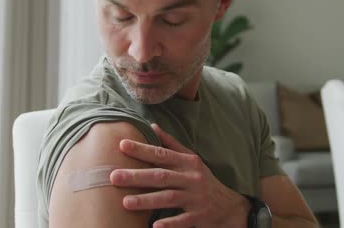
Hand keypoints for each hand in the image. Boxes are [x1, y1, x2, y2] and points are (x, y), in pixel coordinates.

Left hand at [110, 123, 250, 227]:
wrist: (230, 206)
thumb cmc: (203, 180)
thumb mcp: (191, 160)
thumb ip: (171, 145)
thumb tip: (152, 125)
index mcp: (188, 162)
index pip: (162, 154)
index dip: (142, 149)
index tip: (122, 145)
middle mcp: (192, 178)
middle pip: (161, 176)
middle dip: (137, 176)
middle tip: (114, 177)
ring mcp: (196, 198)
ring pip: (168, 198)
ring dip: (147, 200)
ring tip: (126, 202)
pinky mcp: (199, 217)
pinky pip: (182, 220)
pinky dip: (169, 223)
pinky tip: (155, 226)